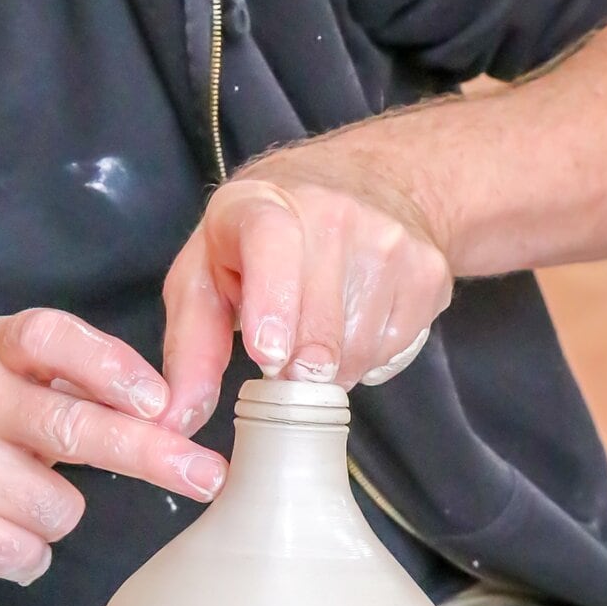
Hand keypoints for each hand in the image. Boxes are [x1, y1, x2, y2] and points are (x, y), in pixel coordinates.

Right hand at [0, 309, 226, 585]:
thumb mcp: (14, 388)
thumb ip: (80, 390)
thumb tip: (176, 415)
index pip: (51, 338)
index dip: (108, 365)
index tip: (161, 401)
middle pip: (70, 424)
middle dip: (148, 453)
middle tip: (204, 475)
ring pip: (57, 504)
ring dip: (56, 517)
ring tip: (15, 504)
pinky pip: (23, 549)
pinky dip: (26, 556)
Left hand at [160, 148, 453, 435]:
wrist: (366, 184)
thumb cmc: (261, 240)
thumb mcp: (207, 274)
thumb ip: (190, 345)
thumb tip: (177, 420)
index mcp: (262, 203)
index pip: (272, 242)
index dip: (272, 301)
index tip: (267, 355)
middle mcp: (332, 210)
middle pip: (319, 322)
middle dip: (293, 366)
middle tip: (280, 362)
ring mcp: (390, 239)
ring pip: (357, 349)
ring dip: (329, 367)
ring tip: (314, 332)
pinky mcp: (429, 270)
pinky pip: (394, 351)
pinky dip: (367, 358)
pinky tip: (352, 322)